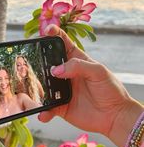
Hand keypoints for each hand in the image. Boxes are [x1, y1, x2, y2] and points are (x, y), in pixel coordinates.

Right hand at [38, 25, 142, 146]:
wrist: (115, 116)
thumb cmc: (111, 90)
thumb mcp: (99, 72)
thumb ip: (78, 66)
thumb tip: (56, 70)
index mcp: (76, 60)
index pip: (63, 43)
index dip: (54, 34)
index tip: (47, 30)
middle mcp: (67, 74)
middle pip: (48, 63)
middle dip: (39, 61)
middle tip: (32, 62)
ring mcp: (62, 90)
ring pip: (44, 86)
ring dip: (38, 88)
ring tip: (34, 91)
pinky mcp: (61, 106)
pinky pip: (48, 107)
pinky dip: (43, 111)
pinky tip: (43, 113)